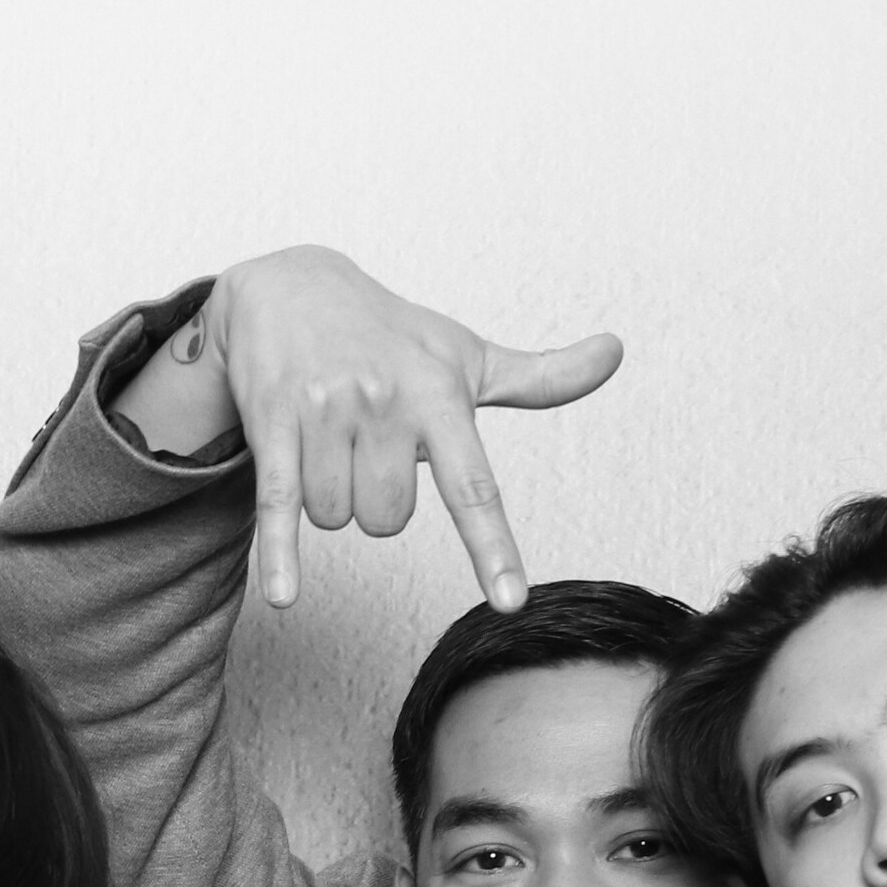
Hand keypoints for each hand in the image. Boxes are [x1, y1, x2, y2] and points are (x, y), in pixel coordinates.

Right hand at [114, 244, 619, 611]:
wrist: (289, 285)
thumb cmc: (388, 335)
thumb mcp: (461, 353)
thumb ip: (538, 375)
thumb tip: (614, 352)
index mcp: (438, 394)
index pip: (473, 486)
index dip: (492, 548)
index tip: (509, 601)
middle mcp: (383, 402)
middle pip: (388, 520)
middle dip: (378, 503)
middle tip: (369, 452)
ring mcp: (325, 413)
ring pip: (338, 519)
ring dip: (332, 503)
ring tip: (328, 447)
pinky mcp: (272, 424)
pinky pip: (280, 505)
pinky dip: (280, 556)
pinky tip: (283, 596)